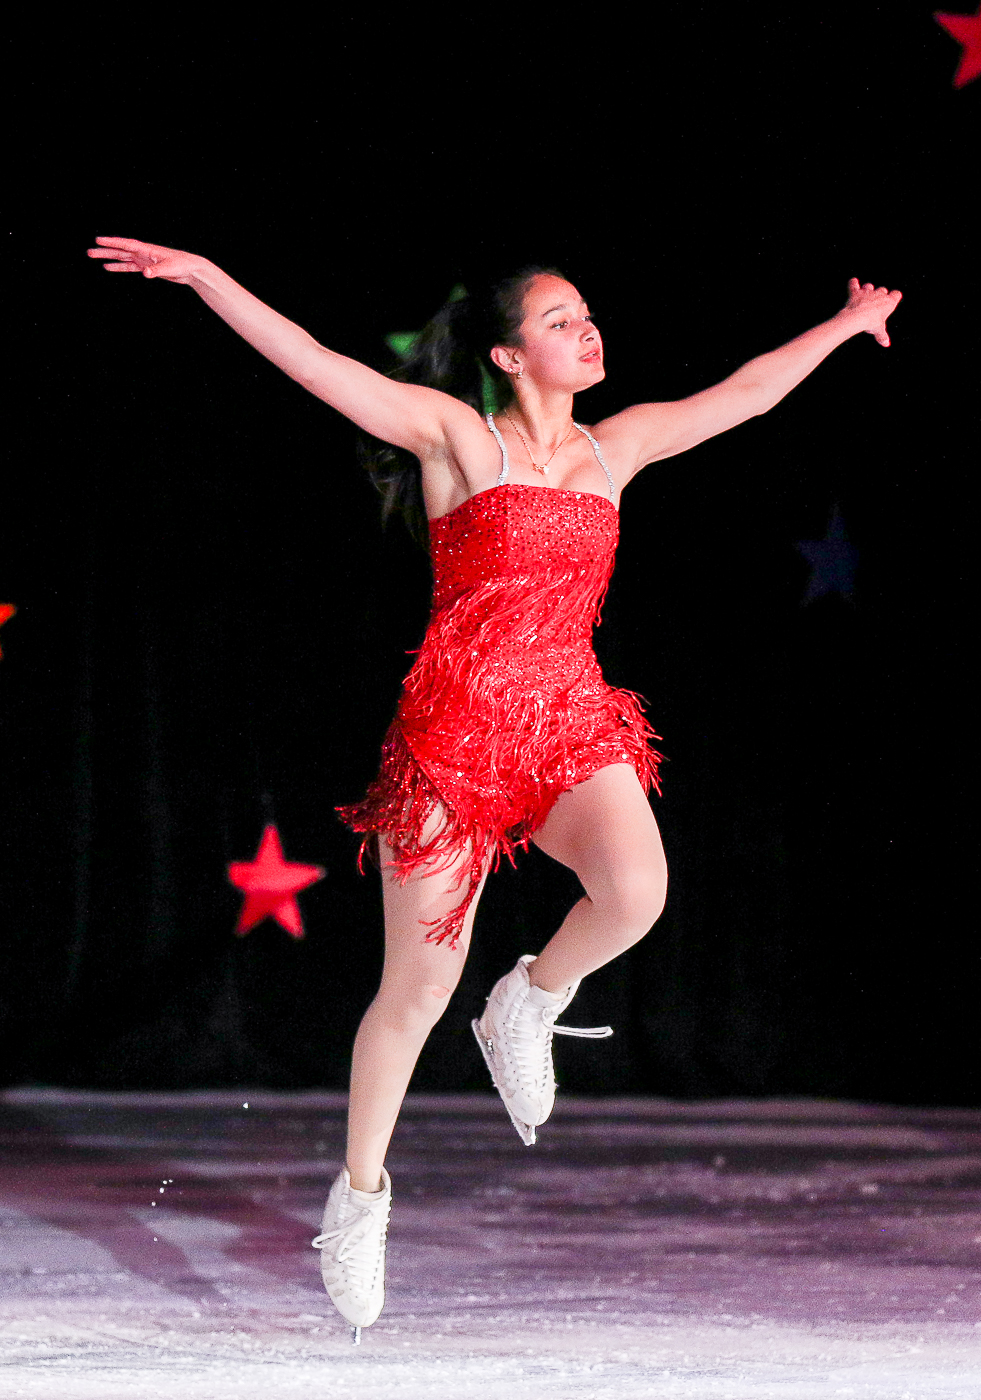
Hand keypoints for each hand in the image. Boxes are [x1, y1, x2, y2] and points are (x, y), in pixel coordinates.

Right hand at [86, 236, 205, 283]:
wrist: (191, 269)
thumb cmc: (182, 264)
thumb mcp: (169, 268)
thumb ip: (156, 271)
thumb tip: (145, 273)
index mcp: (147, 250)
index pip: (126, 245)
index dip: (112, 243)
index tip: (98, 240)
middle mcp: (143, 253)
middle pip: (120, 251)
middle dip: (105, 251)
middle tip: (89, 252)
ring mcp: (143, 259)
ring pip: (122, 258)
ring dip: (109, 258)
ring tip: (94, 257)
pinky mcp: (146, 267)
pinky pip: (129, 267)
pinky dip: (119, 267)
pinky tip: (108, 267)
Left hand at [841, 277, 901, 346]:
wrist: (857, 317)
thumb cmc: (870, 323)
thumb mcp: (878, 331)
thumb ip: (882, 336)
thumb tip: (886, 344)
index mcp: (889, 302)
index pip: (897, 294)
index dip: (894, 297)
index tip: (892, 300)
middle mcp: (879, 294)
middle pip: (882, 290)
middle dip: (879, 295)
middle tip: (875, 304)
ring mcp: (867, 292)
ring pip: (869, 286)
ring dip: (867, 290)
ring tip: (864, 296)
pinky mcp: (856, 292)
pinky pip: (854, 284)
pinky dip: (853, 283)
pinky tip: (853, 282)